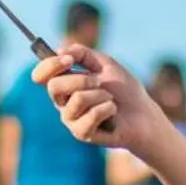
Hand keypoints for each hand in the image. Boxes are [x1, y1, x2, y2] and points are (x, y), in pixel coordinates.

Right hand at [32, 46, 166, 153]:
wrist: (143, 114)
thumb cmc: (124, 90)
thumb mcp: (105, 64)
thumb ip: (83, 54)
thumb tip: (60, 51)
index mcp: (64, 84)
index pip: (41, 75)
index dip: (50, 65)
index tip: (69, 59)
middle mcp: (62, 103)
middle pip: (54, 86)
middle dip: (81, 79)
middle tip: (99, 82)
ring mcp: (70, 119)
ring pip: (77, 99)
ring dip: (101, 95)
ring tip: (111, 99)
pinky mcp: (81, 133)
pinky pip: (91, 116)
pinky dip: (108, 109)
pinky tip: (113, 112)